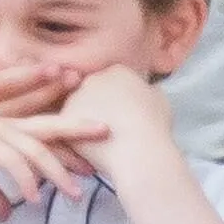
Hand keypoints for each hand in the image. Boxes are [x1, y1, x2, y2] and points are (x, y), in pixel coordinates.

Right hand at [0, 115, 109, 220]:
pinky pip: (12, 161)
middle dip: (79, 128)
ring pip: (36, 148)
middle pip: (50, 126)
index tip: (92, 158)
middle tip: (108, 131)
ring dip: (57, 170)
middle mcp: (5, 126)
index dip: (69, 143)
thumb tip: (5, 215)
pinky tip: (35, 198)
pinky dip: (26, 179)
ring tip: (74, 193)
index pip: (45, 134)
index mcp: (6, 130)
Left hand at [61, 65, 173, 179]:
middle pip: (91, 91)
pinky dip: (76, 139)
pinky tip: (89, 152)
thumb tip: (146, 92)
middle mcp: (92, 78)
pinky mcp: (63, 117)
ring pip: (77, 108)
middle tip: (111, 130)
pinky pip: (67, 127)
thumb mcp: (160, 101)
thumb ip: (149, 92)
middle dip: (98, 107)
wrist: (137, 150)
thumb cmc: (153, 127)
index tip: (124, 115)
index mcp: (117, 71)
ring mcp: (75, 96)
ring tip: (102, 144)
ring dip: (85, 122)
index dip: (117, 99)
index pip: (113, 80)